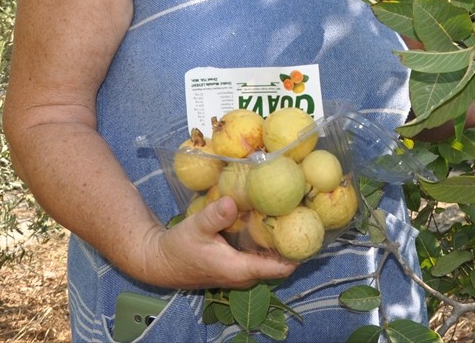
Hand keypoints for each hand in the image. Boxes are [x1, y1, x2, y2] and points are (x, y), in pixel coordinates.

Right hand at [144, 196, 296, 289]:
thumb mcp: (195, 228)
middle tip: (307, 211)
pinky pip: (259, 252)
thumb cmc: (179, 248)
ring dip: (280, 238)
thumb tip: (233, 201)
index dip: (299, 251)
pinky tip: (270, 215)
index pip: (281, 267)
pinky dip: (266, 238)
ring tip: (294, 210)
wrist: (160, 261)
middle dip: (294, 239)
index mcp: (240, 270)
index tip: (314, 229)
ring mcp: (241, 270)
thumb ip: (215, 216)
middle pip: (280, 261)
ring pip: (270, 256)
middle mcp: (245, 274)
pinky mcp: (236, 263)